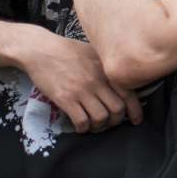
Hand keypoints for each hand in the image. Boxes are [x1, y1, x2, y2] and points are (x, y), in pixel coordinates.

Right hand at [17, 28, 143, 132]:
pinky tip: (80, 125)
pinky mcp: (65, 99)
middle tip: (110, 122)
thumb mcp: (94, 53)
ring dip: (99, 126)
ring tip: (94, 125)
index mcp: (106, 70)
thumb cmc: (68, 50)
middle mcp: (97, 81)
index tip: (136, 120)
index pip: (128, 94)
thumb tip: (122, 80)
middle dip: (116, 120)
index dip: (135, 110)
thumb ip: (108, 67)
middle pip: (117, 109)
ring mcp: (81, 90)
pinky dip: (83, 128)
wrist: (40, 49)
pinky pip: (81, 121)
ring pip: (101, 118)